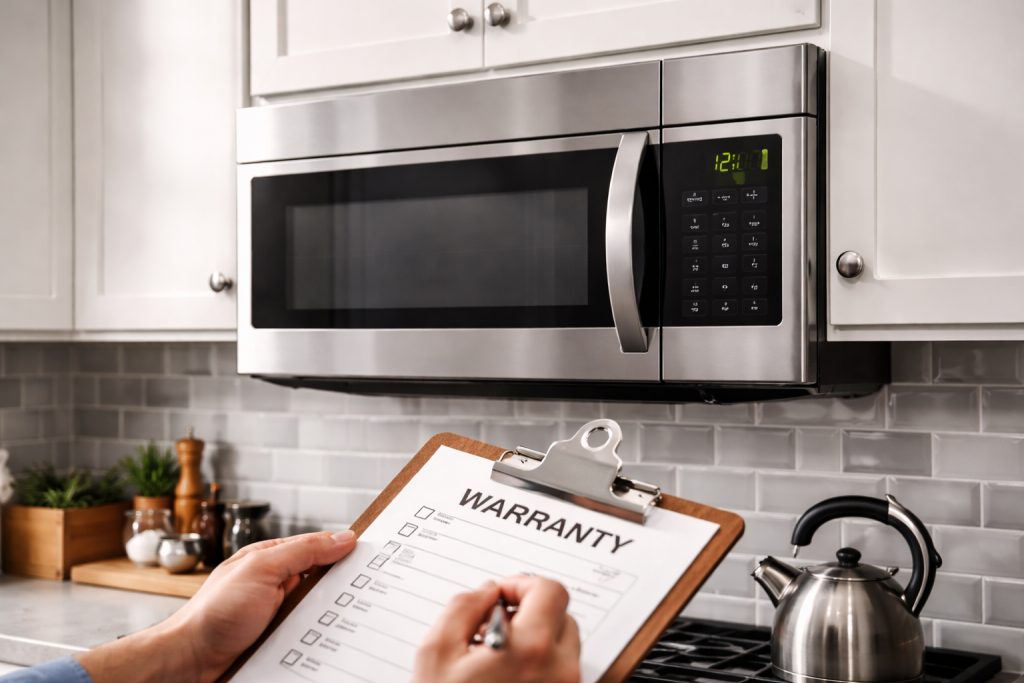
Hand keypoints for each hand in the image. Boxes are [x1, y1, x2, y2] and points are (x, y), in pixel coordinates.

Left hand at [76, 531, 356, 682]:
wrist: (189, 661)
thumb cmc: (214, 613)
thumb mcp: (262, 570)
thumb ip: (302, 551)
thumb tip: (342, 537)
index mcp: (273, 560)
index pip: (319, 548)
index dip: (345, 551)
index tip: (374, 555)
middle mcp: (277, 585)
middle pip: (324, 582)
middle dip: (344, 588)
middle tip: (373, 592)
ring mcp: (278, 615)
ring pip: (320, 612)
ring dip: (333, 618)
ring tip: (354, 621)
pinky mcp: (278, 641)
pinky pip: (310, 637)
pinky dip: (320, 639)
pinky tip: (331, 643)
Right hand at [412, 575, 580, 682]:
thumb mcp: (436, 651)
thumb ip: (464, 606)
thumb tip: (487, 591)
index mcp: (532, 649)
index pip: (550, 590)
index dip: (521, 584)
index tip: (499, 596)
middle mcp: (560, 671)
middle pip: (561, 615)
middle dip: (528, 613)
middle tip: (492, 627)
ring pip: (563, 646)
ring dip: (535, 640)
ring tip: (496, 658)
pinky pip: (559, 673)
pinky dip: (538, 666)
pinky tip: (505, 678)